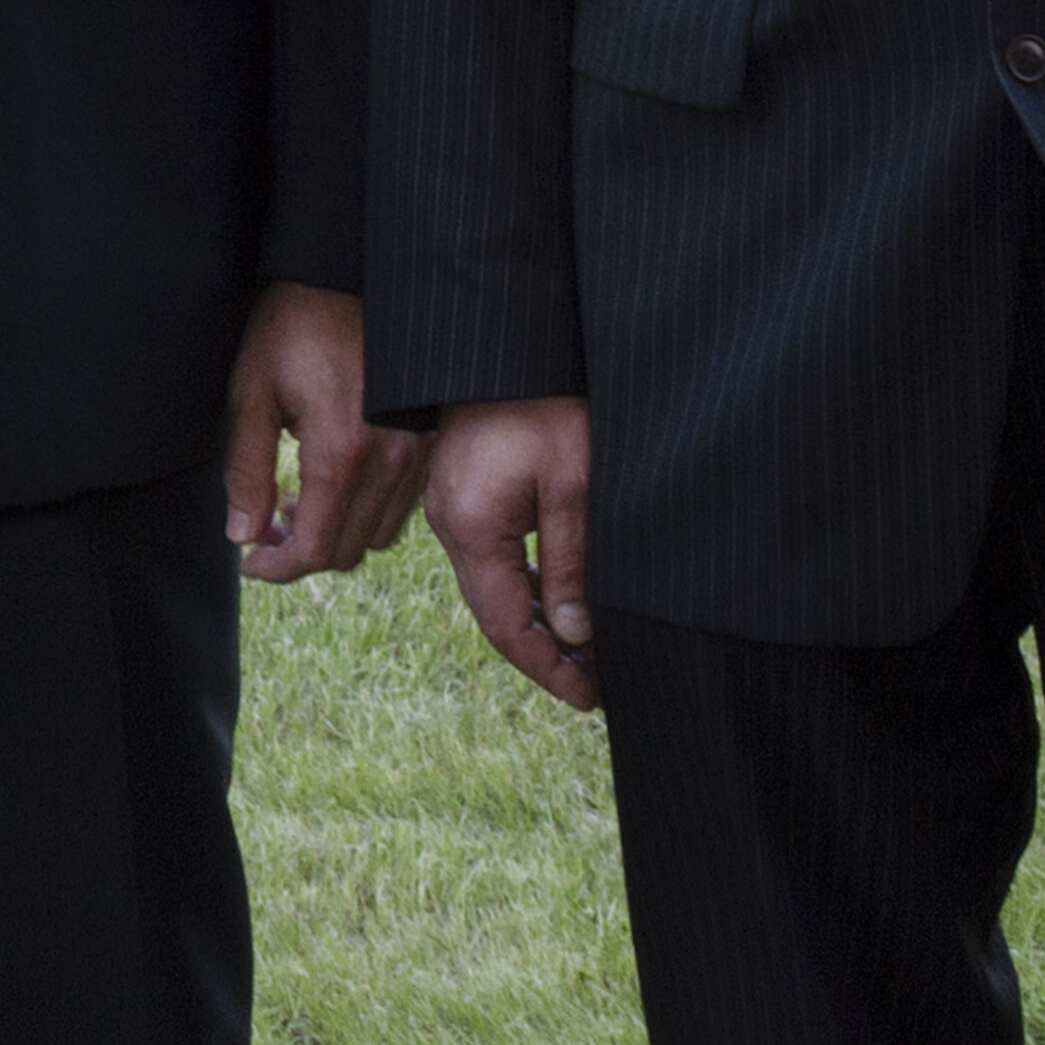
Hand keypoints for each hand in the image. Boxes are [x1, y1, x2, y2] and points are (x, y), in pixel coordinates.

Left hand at [218, 284, 426, 583]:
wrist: (346, 278)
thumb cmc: (293, 329)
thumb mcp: (252, 394)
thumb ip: (247, 472)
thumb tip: (244, 536)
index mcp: (341, 452)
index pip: (315, 548)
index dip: (277, 568)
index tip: (250, 562)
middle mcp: (390, 461)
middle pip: (347, 549)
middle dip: (300, 554)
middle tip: (263, 533)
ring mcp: (417, 453)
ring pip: (377, 535)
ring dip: (334, 534)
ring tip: (293, 504)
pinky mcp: (429, 443)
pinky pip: (401, 506)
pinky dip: (364, 511)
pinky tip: (331, 484)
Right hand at [424, 398, 598, 709]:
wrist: (506, 346)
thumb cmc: (547, 406)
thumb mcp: (574, 486)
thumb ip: (571, 563)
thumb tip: (575, 632)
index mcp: (470, 526)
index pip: (506, 623)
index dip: (548, 668)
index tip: (589, 697)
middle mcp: (449, 523)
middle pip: (494, 612)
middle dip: (545, 654)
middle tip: (595, 686)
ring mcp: (451, 509)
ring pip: (493, 588)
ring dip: (538, 622)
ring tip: (586, 654)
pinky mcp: (462, 494)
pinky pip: (492, 558)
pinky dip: (526, 588)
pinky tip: (560, 602)